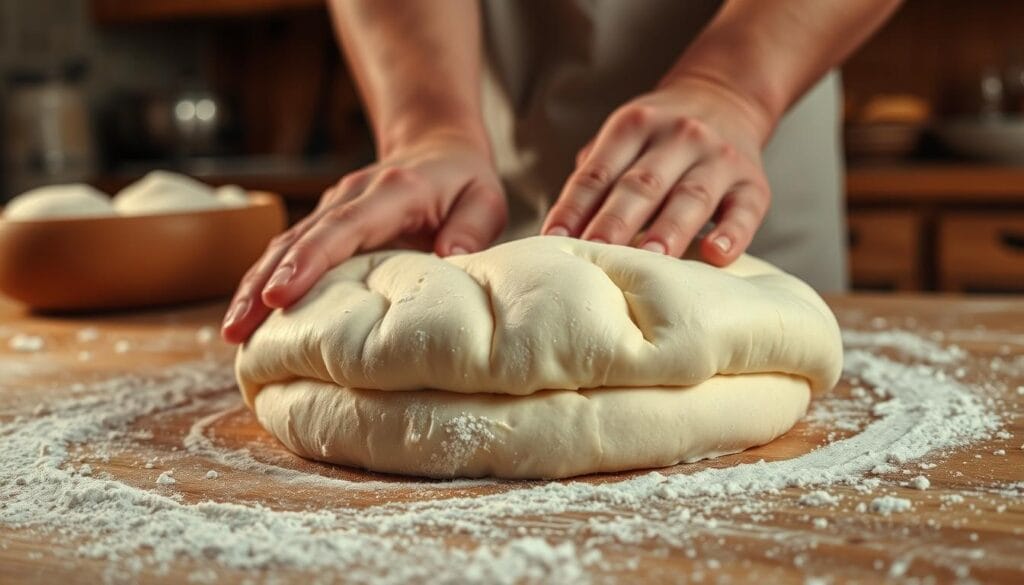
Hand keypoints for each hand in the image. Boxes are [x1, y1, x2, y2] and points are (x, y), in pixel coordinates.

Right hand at [221, 130, 506, 343]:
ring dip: (254, 287)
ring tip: (232, 333)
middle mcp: (352, 195)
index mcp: (392, 192)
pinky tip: (248, 317)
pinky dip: (264, 280)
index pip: (343, 227)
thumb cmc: (464, 182)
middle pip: (300, 240)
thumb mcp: (485, 201)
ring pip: (284, 245)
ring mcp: (332, 206)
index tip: (280, 297)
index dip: (310, 262)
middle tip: (239, 329)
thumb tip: (450, 260)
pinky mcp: (323, 221)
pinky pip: (288, 250)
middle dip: (264, 285)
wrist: (438, 147)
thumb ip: (472, 230)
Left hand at [542, 75, 772, 264]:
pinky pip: (744, 211)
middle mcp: (678, 137)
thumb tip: (559, 232)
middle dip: (615, 222)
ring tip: (649, 261)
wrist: (726, 96)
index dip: (574, 207)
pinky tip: (716, 255)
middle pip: (641, 185)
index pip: (597, 172)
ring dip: (667, 232)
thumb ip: (595, 176)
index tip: (554, 241)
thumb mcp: (623, 136)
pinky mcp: (753, 183)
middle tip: (594, 254)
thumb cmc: (658, 135)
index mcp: (634, 126)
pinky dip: (732, 234)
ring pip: (689, 199)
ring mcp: (718, 158)